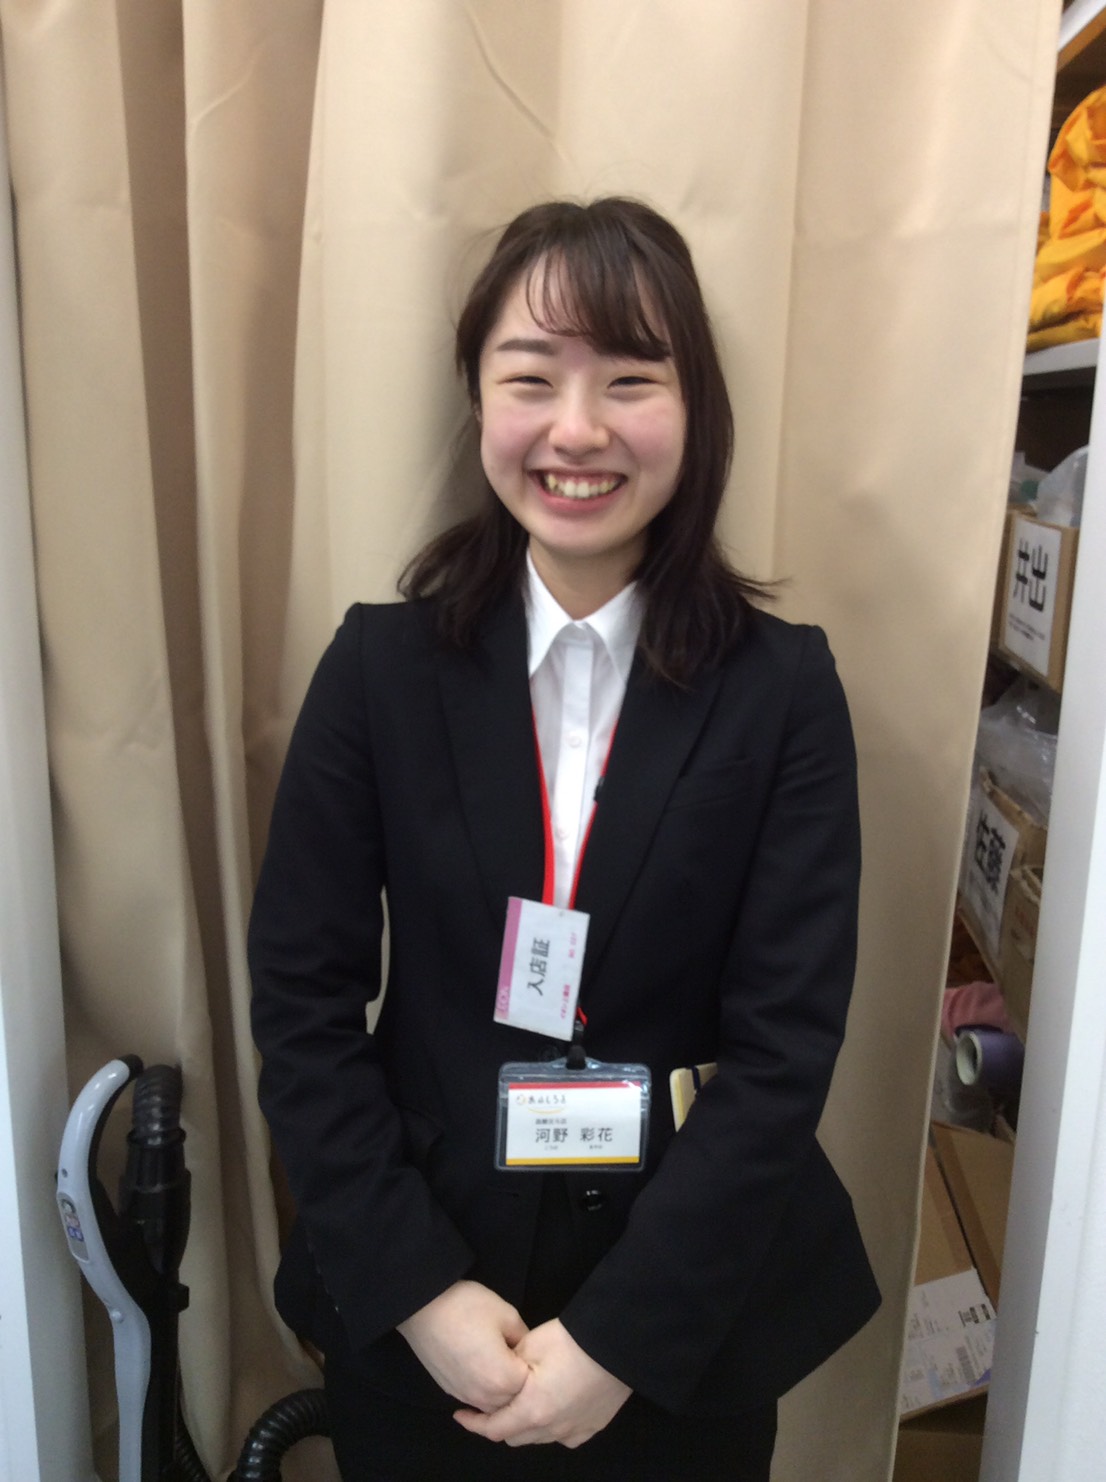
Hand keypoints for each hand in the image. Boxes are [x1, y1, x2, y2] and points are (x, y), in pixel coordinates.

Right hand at [397, 1280, 529, 1412]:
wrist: (422, 1306)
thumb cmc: (467, 1306)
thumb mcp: (506, 1314)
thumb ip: (524, 1338)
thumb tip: (528, 1351)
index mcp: (502, 1378)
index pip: (531, 1386)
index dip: (535, 1368)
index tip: (533, 1351)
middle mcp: (484, 1396)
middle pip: (513, 1401)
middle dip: (520, 1383)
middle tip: (519, 1355)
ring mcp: (465, 1396)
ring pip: (494, 1405)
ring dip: (502, 1391)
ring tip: (502, 1361)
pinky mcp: (450, 1391)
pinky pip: (476, 1400)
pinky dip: (485, 1391)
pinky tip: (485, 1369)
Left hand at [453, 1318, 630, 1447]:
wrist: (616, 1342)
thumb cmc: (572, 1341)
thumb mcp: (530, 1344)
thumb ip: (508, 1365)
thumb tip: (502, 1374)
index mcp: (532, 1410)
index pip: (494, 1428)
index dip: (474, 1423)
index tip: (461, 1414)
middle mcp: (552, 1429)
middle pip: (515, 1436)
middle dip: (499, 1423)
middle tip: (491, 1404)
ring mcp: (575, 1431)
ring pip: (539, 1438)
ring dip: (525, 1425)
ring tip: (521, 1403)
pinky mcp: (593, 1426)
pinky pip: (564, 1436)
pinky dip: (551, 1428)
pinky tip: (551, 1410)